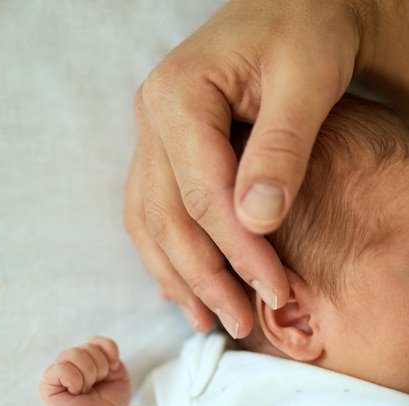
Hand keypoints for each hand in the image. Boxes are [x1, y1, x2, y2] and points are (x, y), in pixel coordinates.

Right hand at [39, 337, 130, 405]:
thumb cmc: (109, 401)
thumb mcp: (118, 373)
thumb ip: (109, 353)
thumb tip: (92, 345)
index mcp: (85, 356)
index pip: (96, 341)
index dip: (109, 355)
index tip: (110, 373)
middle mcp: (69, 361)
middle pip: (87, 347)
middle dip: (100, 369)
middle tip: (95, 386)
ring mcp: (57, 371)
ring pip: (74, 354)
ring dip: (89, 375)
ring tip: (86, 390)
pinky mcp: (47, 383)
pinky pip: (62, 368)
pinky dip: (75, 381)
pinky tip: (75, 392)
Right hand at [124, 0, 406, 338]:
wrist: (293, 11)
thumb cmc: (306, 34)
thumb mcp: (307, 80)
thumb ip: (281, 149)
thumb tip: (257, 221)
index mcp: (178, 96)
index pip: (203, 196)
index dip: (238, 252)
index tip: (274, 291)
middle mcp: (152, 119)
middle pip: (168, 218)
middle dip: (205, 278)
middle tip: (240, 322)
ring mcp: (152, 138)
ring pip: (150, 223)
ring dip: (178, 277)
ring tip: (207, 321)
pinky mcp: (163, 153)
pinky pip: (151, 213)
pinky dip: (167, 255)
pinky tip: (185, 287)